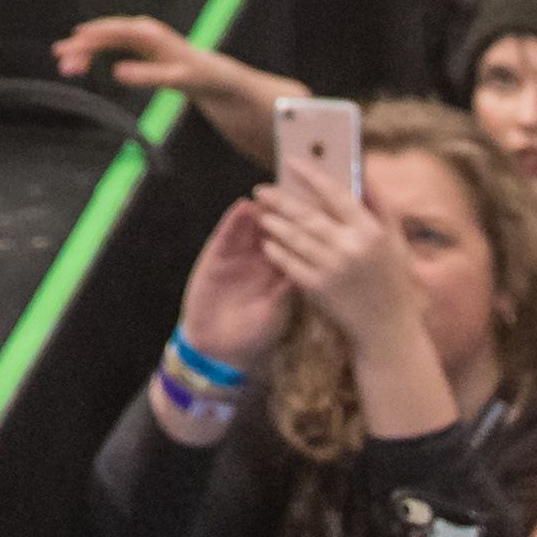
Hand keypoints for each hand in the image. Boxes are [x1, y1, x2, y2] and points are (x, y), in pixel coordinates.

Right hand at [56, 9, 242, 100]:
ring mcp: (138, 36)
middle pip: (104, 34)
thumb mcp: (174, 80)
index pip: (113, 32)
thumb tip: (117, 72)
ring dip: (85, 51)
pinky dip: (95, 53)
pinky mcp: (137, 45)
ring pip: (104, 40)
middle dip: (81, 46)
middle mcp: (141, 30)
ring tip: (66, 67)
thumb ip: (147, 76)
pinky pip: (110, 45)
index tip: (71, 43)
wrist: (211, 74)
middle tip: (59, 60)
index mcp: (148, 33)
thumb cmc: (194, 76)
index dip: (90, 37)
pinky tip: (82, 63)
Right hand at [168, 195, 295, 374]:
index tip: (319, 207)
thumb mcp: (277, 313)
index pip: (296, 244)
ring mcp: (240, 254)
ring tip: (270, 194)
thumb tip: (308, 268)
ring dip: (261, 209)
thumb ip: (287, 290)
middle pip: (275, 228)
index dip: (305, 226)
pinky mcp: (217, 255)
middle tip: (294, 190)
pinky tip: (243, 207)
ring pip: (253, 226)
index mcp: (281, 271)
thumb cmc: (253, 334)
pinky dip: (235, 220)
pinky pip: (227, 234)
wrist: (218, 346)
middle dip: (284, 210)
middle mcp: (262, 258)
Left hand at [253, 169, 418, 355]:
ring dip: (274, 223)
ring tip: (261, 214)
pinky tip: (267, 243)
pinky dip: (276, 251)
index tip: (290, 161)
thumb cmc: (392, 279)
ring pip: (294, 238)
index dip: (311, 174)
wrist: (387, 328)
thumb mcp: (395, 240)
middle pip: (307, 215)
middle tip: (261, 190)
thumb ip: (379, 204)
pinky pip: (290, 264)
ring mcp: (333, 269)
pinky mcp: (319, 289)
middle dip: (280, 200)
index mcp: (371, 232)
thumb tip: (362, 169)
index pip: (335, 193)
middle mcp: (350, 248)